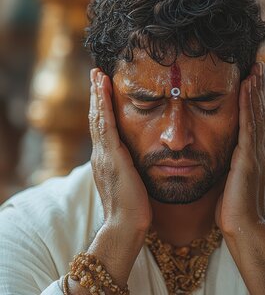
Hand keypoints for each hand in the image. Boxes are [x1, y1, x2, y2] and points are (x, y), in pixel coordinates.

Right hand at [89, 68, 151, 231]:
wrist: (125, 224)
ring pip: (98, 117)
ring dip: (98, 94)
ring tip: (98, 74)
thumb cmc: (131, 206)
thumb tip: (134, 159)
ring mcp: (103, 153)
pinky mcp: (111, 155)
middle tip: (96, 74)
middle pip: (96, 117)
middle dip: (97, 95)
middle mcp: (100, 153)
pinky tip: (104, 88)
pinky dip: (104, 104)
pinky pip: (106, 123)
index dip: (101, 107)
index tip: (103, 90)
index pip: (101, 127)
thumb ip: (127, 167)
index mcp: (105, 159)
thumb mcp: (128, 181)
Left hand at [215, 62, 264, 293]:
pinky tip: (246, 88)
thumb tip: (221, 154)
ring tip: (254, 68)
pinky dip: (248, 105)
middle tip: (256, 64)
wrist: (243, 227)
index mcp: (251, 154)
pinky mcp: (249, 159)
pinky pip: (248, 126)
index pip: (253, 120)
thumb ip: (230, 164)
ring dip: (255, 90)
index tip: (249, 79)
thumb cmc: (234, 206)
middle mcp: (257, 149)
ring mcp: (255, 153)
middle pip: (258, 112)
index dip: (252, 99)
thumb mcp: (232, 179)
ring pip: (256, 114)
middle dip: (257, 88)